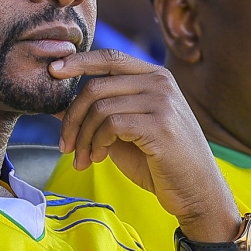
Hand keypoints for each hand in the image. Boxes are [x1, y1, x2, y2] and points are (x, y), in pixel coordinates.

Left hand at [52, 50, 239, 238]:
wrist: (197, 192)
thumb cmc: (159, 163)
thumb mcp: (123, 134)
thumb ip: (97, 116)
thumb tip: (57, 106)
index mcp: (154, 77)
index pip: (109, 58)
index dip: (78, 62)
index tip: (53, 72)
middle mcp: (160, 82)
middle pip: (96, 86)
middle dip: (72, 118)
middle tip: (64, 145)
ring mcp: (162, 102)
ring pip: (99, 107)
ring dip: (82, 137)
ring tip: (83, 159)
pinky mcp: (160, 125)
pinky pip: (111, 124)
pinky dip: (96, 143)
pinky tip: (99, 159)